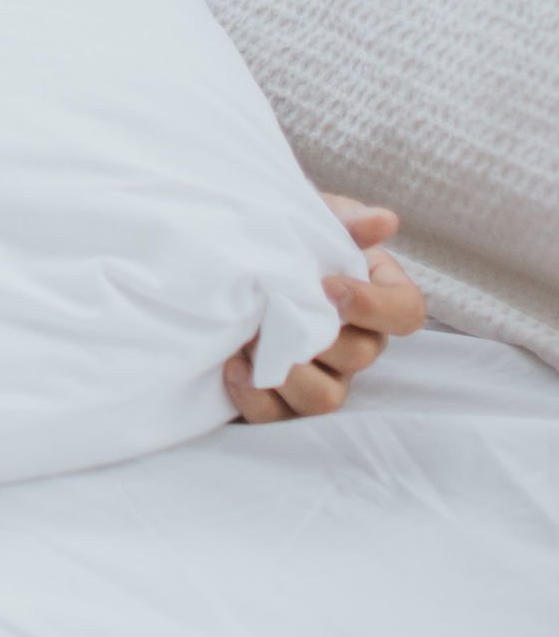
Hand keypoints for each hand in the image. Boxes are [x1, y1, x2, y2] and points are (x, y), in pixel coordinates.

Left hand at [226, 195, 426, 422]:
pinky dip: (255, 396)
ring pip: (325, 398)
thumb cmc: (283, 237)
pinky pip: (279, 417)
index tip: (329, 286)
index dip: (374, 306)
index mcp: (374, 294)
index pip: (407, 312)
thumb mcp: (310, 218)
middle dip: (319, 336)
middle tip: (277, 309)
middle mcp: (356, 342)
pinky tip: (233, 367)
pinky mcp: (283, 401)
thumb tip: (384, 220)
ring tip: (252, 339)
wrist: (230, 258)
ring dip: (288, 372)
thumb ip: (345, 220)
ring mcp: (323, 377)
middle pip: (362, 356)